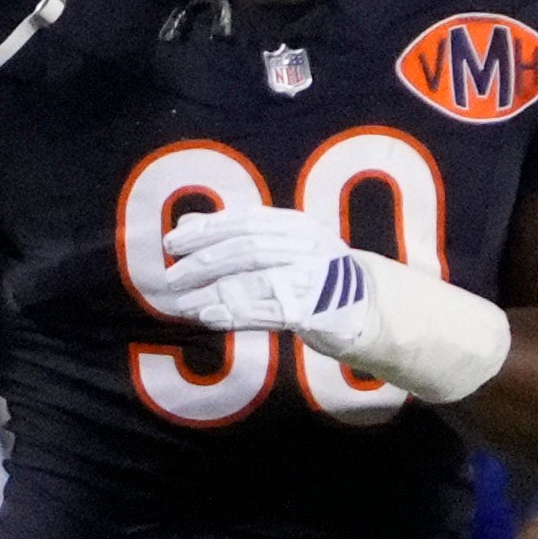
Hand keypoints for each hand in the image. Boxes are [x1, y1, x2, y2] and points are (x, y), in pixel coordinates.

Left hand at [149, 204, 365, 341]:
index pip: (245, 221)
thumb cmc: (310, 274)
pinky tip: (209, 317)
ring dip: (213, 293)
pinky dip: (235, 314)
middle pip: (247, 249)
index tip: (171, 242)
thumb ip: (234, 232)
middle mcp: (306, 247)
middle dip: (204, 262)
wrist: (367, 307)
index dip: (206, 230)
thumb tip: (185, 222)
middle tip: (171, 277)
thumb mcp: (277, 244)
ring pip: (255, 281)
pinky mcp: (315, 312)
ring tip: (182, 303)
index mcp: (295, 225)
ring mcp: (314, 279)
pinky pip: (268, 313)